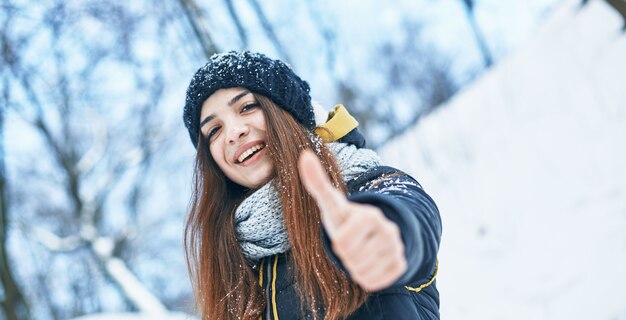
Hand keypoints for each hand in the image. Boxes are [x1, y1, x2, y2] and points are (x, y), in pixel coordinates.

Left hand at [297, 150, 406, 290]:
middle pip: (352, 260)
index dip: (338, 243)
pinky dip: (368, 278)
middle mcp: (388, 230)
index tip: (345, 232)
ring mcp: (397, 248)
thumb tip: (304, 155)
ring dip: (355, 267)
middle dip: (346, 256)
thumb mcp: (331, 204)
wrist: (371, 233)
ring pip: (363, 273)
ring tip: (360, 252)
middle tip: (352, 243)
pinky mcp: (401, 265)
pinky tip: (370, 262)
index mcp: (370, 215)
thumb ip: (317, 182)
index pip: (343, 245)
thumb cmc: (345, 219)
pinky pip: (375, 283)